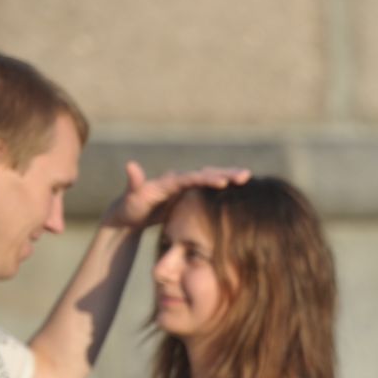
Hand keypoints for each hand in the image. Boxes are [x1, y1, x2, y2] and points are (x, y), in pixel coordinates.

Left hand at [103, 161, 251, 230]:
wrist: (131, 213)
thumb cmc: (130, 208)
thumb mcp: (131, 199)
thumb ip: (134, 183)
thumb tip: (131, 165)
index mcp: (168, 182)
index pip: (189, 178)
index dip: (205, 179)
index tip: (222, 182)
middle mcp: (179, 180)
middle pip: (204, 173)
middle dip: (224, 173)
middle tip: (244, 175)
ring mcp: (186, 186)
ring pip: (210, 177)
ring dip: (228, 175)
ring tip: (247, 175)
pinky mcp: (190, 194)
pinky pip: (210, 187)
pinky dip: (224, 185)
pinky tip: (240, 187)